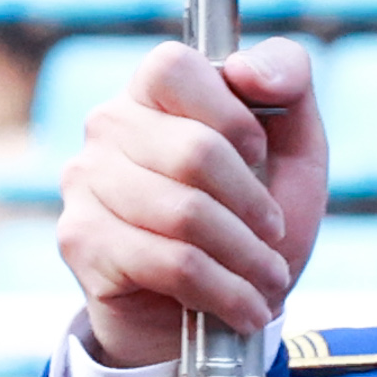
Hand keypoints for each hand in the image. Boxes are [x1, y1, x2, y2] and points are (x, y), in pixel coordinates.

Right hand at [61, 40, 327, 371]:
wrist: (216, 308)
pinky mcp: (80, 240)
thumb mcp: (295, 144)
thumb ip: (289, 81)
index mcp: (153, 91)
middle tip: (275, 234)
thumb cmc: (255, 214)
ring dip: (246, 256)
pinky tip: (244, 307)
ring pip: (185, 213)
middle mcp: (107, 127)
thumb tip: (247, 68)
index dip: (233, 117)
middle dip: (255, 205)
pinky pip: (170, 263)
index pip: (174, 67)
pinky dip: (225, 291)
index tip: (261, 155)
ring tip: (266, 276)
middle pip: (194, 151)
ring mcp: (85, 182)